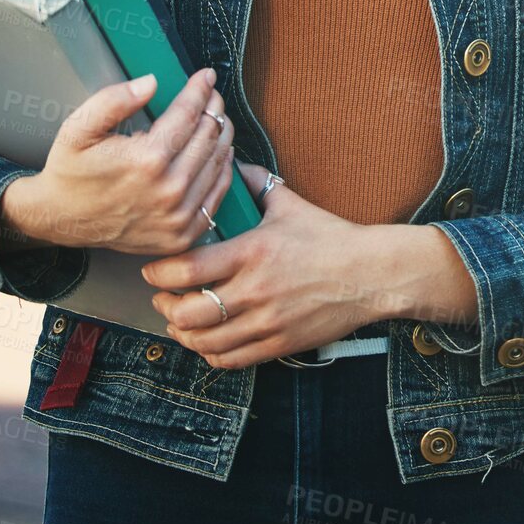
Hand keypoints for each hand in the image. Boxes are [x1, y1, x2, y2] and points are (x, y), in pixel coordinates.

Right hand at [0, 67, 235, 257]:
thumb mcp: (80, 127)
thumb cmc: (71, 172)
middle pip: (208, 136)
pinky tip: (219, 154)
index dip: (200, 89)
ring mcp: (178, 216)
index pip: (189, 113)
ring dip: (222, 136)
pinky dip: (223, 172)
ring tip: (218, 119)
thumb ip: (115, 100)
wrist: (61, 219)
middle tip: (211, 96)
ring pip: (218, 164)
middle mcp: (169, 189)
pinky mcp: (182, 235)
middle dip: (213, 108)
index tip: (205, 76)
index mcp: (147, 159)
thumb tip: (151, 82)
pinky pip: (216, 197)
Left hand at [140, 162, 387, 367]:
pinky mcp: (279, 343)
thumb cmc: (331, 237)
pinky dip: (209, 353)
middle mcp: (256, 290)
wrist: (371, 274)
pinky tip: (205, 340)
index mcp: (252, 251)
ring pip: (206, 341)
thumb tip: (228, 164)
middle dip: (165, 307)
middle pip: (189, 313)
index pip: (188, 269)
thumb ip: (254, 184)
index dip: (160, 273)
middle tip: (161, 298)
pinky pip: (231, 359)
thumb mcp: (289, 204)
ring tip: (177, 322)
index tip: (152, 270)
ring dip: (182, 333)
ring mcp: (267, 321)